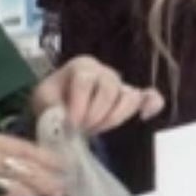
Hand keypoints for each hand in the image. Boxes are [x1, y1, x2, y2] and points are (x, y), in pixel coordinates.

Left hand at [30, 55, 164, 133]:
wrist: (60, 105)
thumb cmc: (52, 100)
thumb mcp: (43, 101)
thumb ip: (52, 108)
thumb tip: (65, 121)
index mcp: (81, 66)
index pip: (85, 81)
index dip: (79, 105)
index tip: (71, 125)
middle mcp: (103, 71)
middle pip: (109, 89)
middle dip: (95, 114)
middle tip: (82, 129)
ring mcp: (120, 83)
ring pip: (128, 96)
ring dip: (113, 118)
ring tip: (96, 130)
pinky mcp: (131, 97)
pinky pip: (149, 96)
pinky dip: (151, 104)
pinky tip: (144, 116)